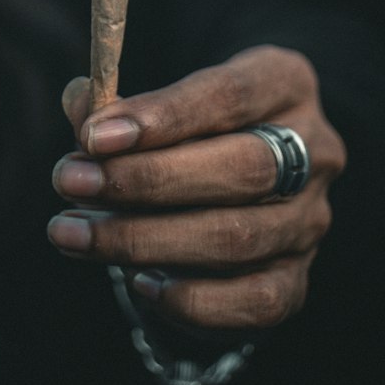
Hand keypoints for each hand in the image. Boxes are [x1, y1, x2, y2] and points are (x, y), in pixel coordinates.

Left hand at [49, 45, 345, 333]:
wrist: (234, 175)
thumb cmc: (188, 125)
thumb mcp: (163, 96)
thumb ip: (118, 103)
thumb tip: (81, 110)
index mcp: (284, 83)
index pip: (230, 96)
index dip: (162, 116)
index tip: (93, 136)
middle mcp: (314, 149)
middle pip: (242, 168)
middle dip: (146, 181)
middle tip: (70, 181)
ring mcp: (311, 219)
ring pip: (240, 238)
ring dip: (146, 240)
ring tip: (75, 233)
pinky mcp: (298, 278)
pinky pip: (257, 301)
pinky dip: (195, 300)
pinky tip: (140, 284)